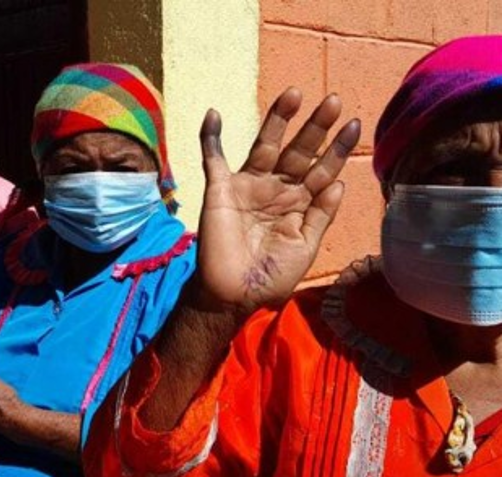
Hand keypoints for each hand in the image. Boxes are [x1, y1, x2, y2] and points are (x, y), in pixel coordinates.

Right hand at [194, 88, 360, 312]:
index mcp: (299, 204)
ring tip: (294, 94)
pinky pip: (213, 159)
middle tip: (332, 101)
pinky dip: (211, 138)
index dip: (336, 149)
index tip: (353, 124)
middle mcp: (276, 189)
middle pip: (298, 151)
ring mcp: (247, 186)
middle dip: (315, 128)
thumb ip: (321, 215)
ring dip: (277, 120)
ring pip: (265, 146)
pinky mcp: (220, 189)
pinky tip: (214, 114)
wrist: (234, 295)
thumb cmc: (272, 277)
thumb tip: (340, 182)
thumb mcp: (306, 248)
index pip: (321, 170)